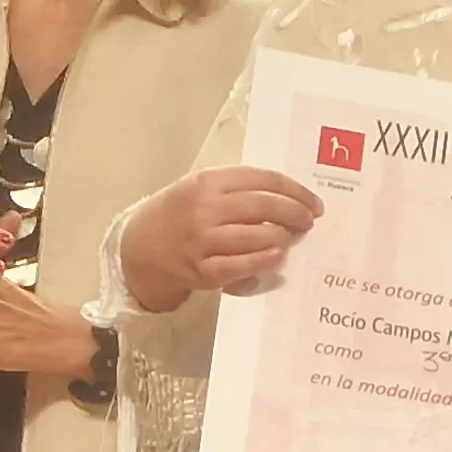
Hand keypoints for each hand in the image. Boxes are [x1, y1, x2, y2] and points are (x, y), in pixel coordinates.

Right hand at [120, 166, 324, 311]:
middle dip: (295, 212)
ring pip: (255, 236)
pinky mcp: (202, 271)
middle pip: (263, 205)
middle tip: (309, 219)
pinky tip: (277, 255)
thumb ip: (236, 187)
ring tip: (292, 236)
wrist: (139, 247)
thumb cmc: (177, 213)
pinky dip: (263, 260)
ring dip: (282, 235)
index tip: (312, 200)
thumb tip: (286, 196)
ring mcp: (202, 242)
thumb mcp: (199, 187)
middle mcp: (204, 209)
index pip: (261, 179)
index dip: (294, 189)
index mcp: (206, 182)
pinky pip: (240, 265)